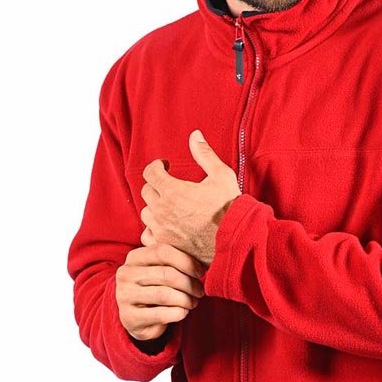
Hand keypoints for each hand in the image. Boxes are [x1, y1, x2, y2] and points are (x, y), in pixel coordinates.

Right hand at [116, 242, 205, 343]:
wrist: (136, 317)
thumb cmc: (154, 288)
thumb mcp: (159, 269)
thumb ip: (174, 259)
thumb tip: (202, 258)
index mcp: (134, 257)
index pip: (162, 251)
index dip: (186, 261)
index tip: (200, 272)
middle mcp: (125, 274)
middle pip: (166, 274)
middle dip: (189, 284)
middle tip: (200, 291)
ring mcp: (124, 296)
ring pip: (164, 295)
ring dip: (185, 299)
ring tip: (193, 302)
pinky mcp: (129, 317)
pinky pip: (160, 314)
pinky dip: (177, 313)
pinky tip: (182, 312)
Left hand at [139, 129, 240, 265]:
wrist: (235, 240)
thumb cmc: (230, 208)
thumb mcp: (221, 175)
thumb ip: (204, 154)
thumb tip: (195, 135)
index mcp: (173, 191)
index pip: (149, 172)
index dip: (157, 166)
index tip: (166, 166)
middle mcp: (163, 210)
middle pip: (146, 191)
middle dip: (156, 185)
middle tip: (169, 185)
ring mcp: (162, 230)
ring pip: (145, 213)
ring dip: (154, 207)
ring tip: (169, 206)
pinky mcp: (165, 245)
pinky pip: (147, 235)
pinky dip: (153, 229)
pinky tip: (166, 226)